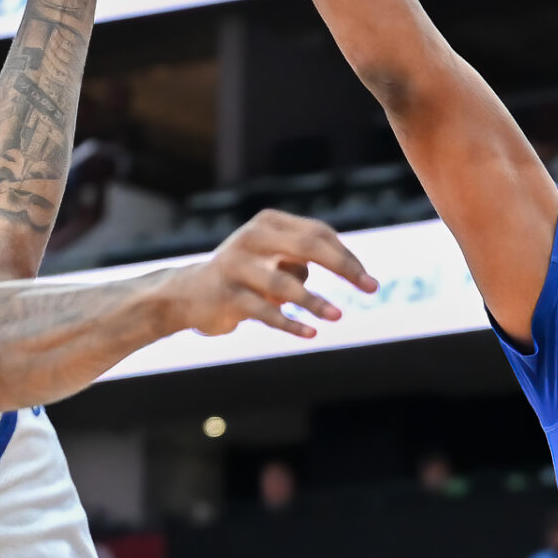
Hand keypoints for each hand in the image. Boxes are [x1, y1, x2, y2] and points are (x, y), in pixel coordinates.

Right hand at [164, 209, 376, 338]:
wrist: (187, 294)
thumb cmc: (243, 275)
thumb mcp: (273, 257)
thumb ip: (305, 255)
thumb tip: (352, 268)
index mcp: (268, 223)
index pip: (318, 234)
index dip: (347, 257)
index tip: (367, 281)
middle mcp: (252, 238)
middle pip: (308, 247)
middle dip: (344, 268)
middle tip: (371, 288)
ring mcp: (236, 266)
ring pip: (284, 284)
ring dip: (315, 301)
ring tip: (339, 316)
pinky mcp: (226, 296)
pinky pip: (264, 312)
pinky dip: (289, 322)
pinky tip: (311, 333)